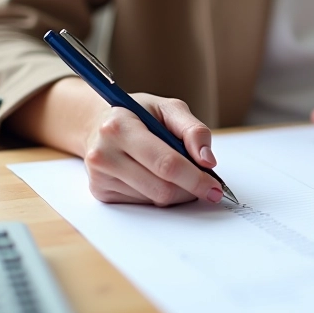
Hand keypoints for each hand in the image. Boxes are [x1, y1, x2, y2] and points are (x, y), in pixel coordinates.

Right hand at [82, 94, 223, 205]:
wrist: (98, 124)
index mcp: (120, 127)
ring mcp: (99, 176)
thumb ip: (193, 130)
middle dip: (190, 189)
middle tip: (205, 184)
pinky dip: (157, 194)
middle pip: (161, 188)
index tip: (215, 187)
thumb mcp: (168, 108)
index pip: (166, 163)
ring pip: (154, 200)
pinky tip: (153, 176)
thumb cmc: (138, 114)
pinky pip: (142, 204)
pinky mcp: (100, 192)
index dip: (196, 178)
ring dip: (175, 192)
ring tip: (174, 171)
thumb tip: (208, 161)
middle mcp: (104, 153)